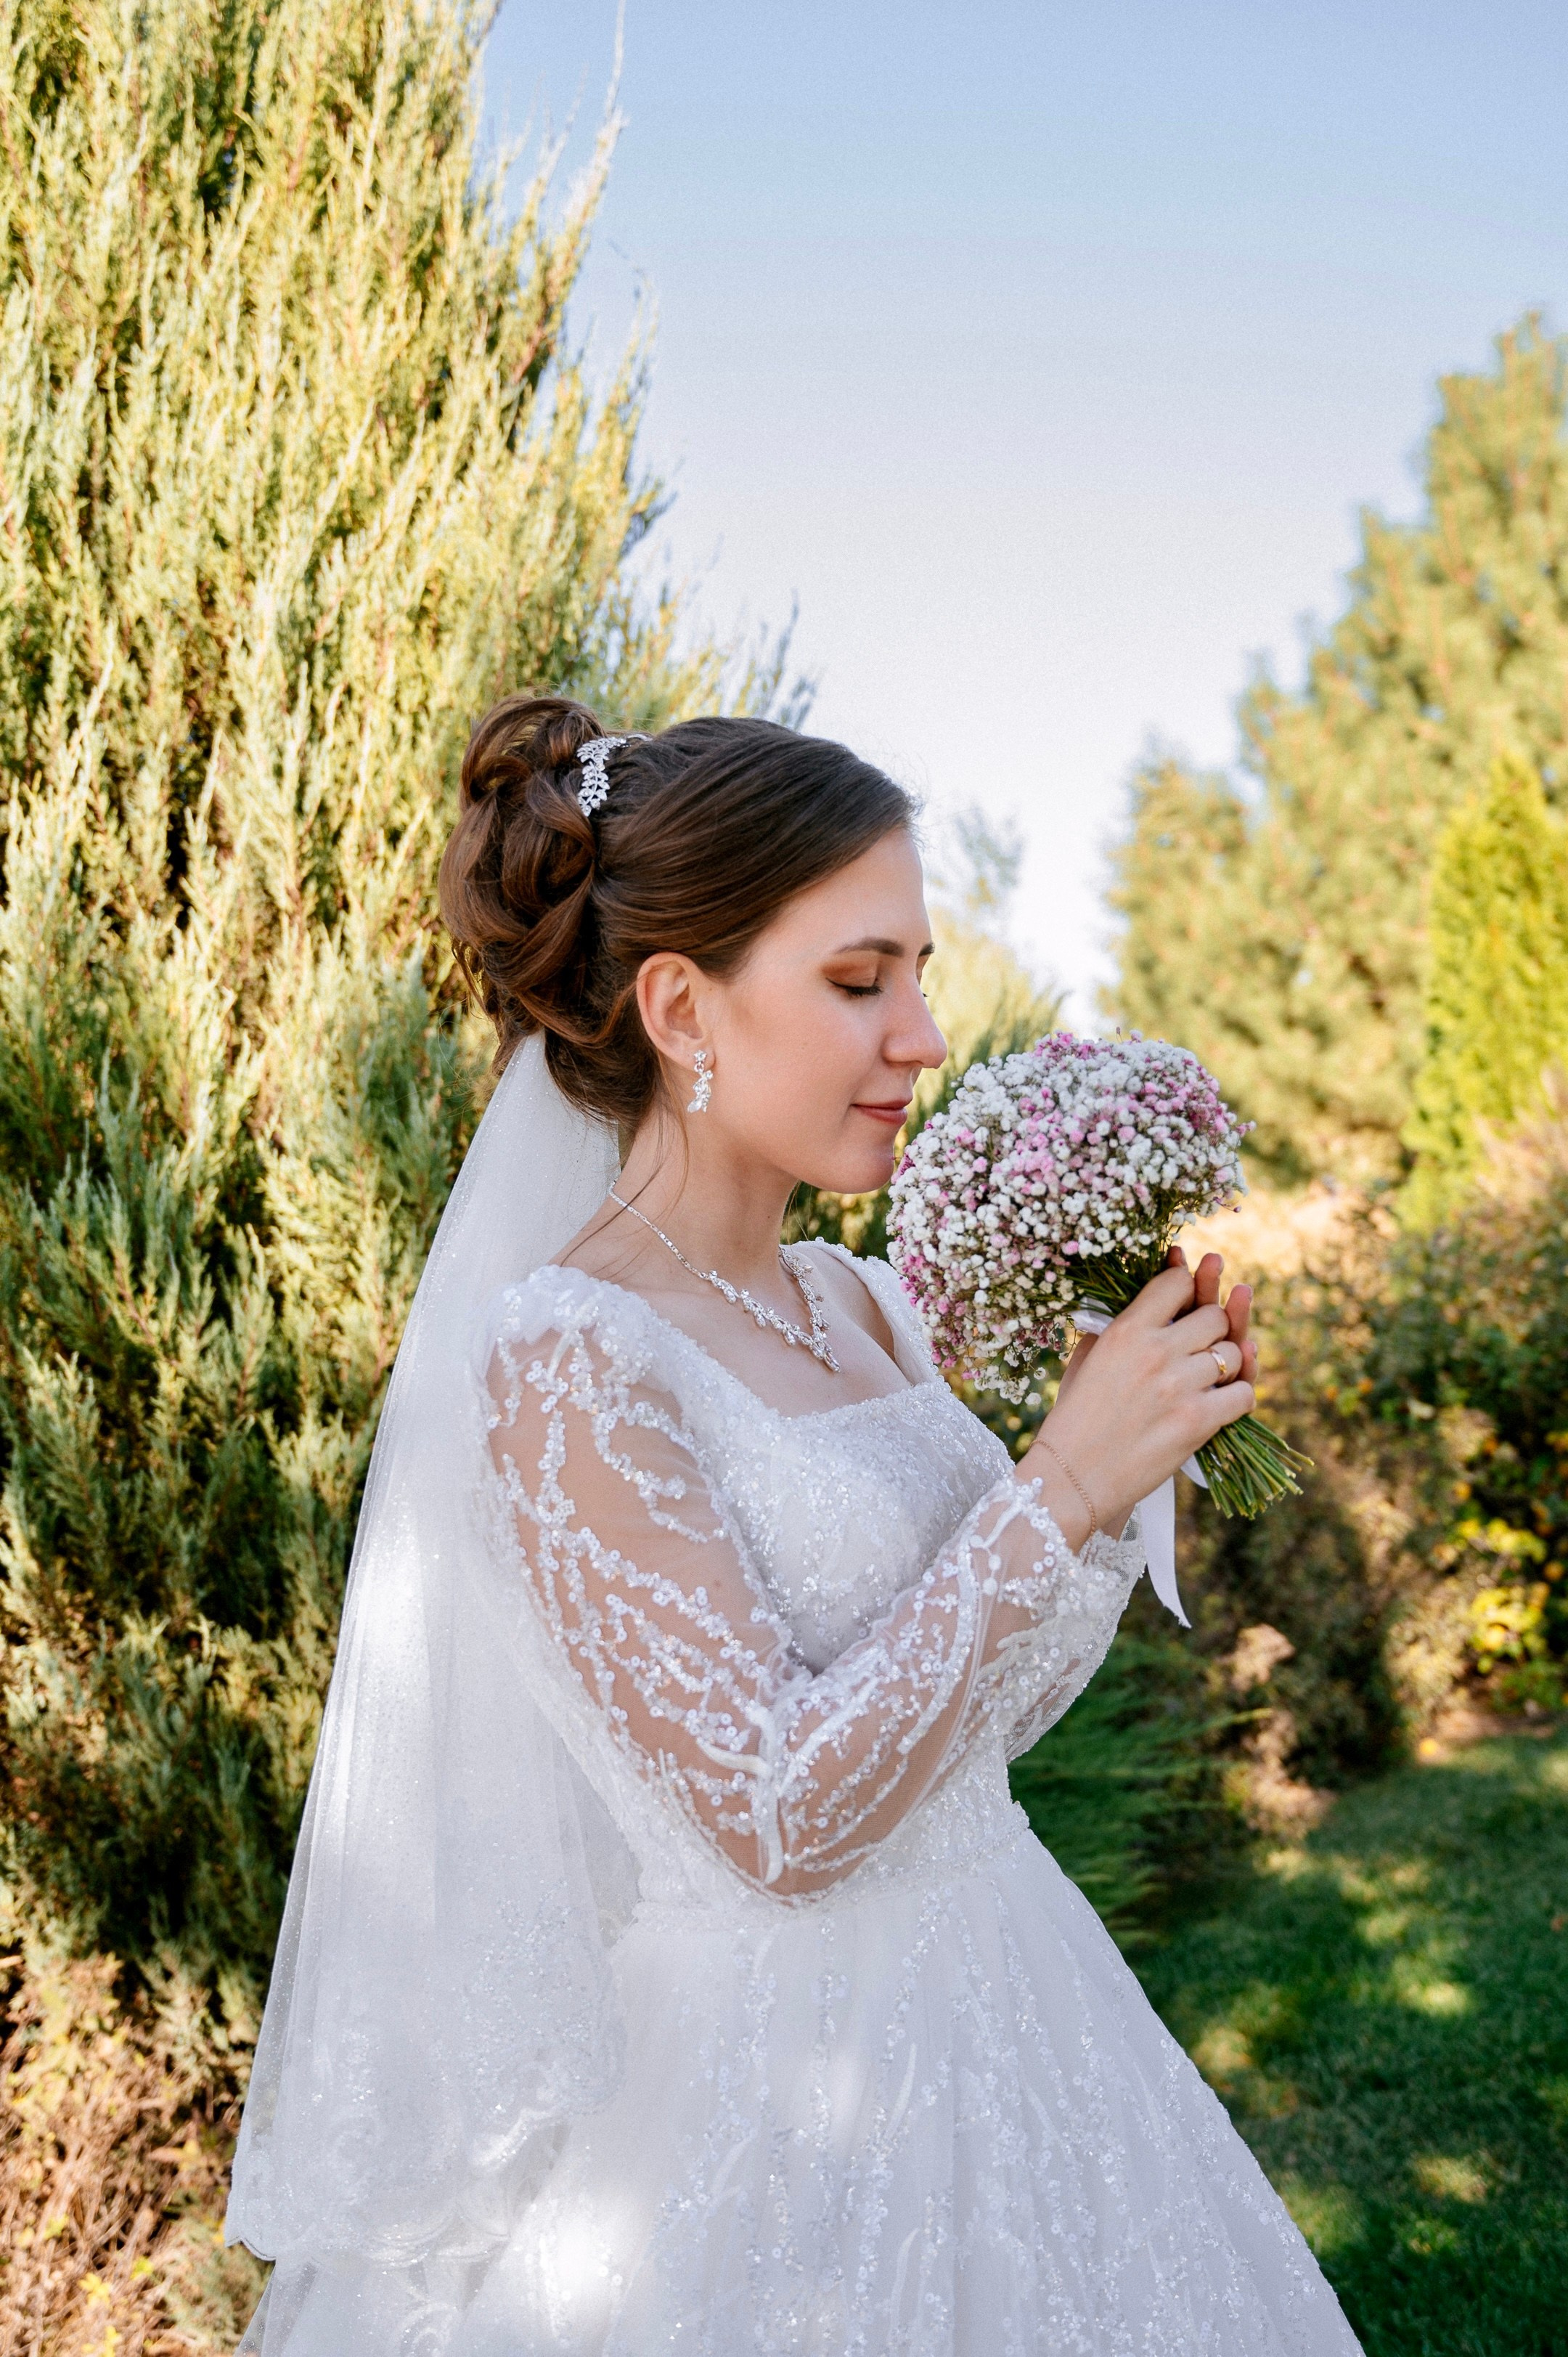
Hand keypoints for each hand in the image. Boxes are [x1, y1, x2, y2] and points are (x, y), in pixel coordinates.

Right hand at [1025, 1250, 1255, 1547]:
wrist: (1072, 1477)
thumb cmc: (1074, 1418)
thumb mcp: (1086, 1360)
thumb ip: (1113, 1328)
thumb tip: (1141, 1306)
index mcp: (1125, 1330)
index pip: (1176, 1283)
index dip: (1187, 1287)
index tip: (1185, 1302)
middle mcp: (1155, 1351)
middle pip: (1214, 1316)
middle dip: (1212, 1328)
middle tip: (1200, 1346)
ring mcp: (1179, 1385)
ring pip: (1233, 1353)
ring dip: (1226, 1364)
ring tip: (1209, 1378)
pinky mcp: (1198, 1421)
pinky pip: (1243, 1393)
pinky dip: (1237, 1397)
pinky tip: (1222, 1402)